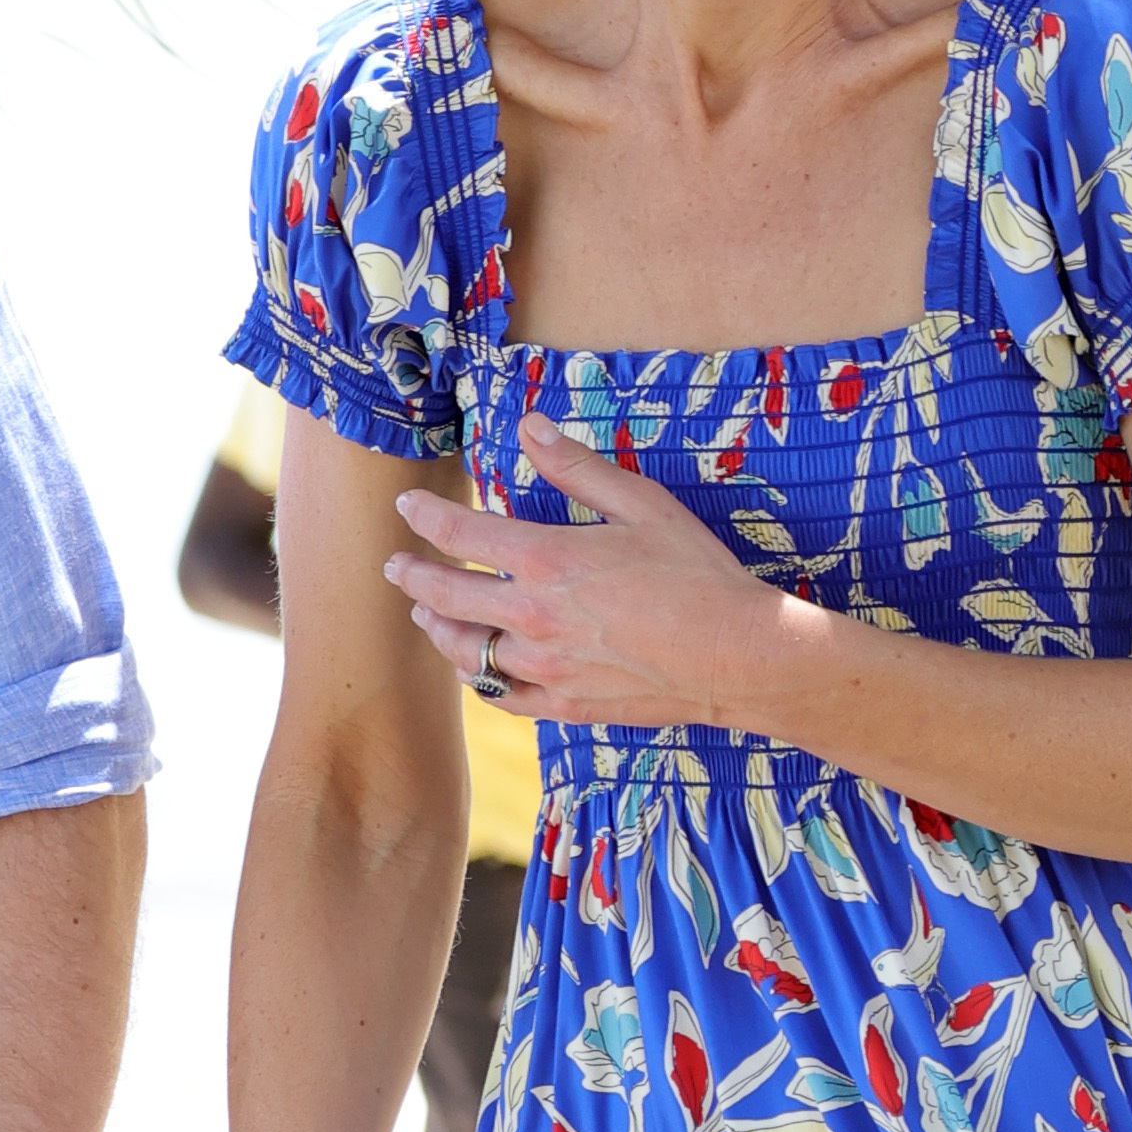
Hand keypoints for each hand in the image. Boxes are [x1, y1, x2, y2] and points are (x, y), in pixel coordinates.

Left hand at [389, 404, 782, 724]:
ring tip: (424, 613)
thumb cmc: (697, 574)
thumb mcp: (642, 504)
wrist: (734, 657)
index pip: (460, 534)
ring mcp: (544, 668)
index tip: (408, 506)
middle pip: (447, 596)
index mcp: (547, 561)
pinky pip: (501, 694)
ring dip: (437, 627)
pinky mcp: (563, 705)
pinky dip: (479, 677)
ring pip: (465, 651)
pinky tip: (474, 667)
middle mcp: (533, 618)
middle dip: (414, 576)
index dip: (426, 516)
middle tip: (396, 566)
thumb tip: (530, 425)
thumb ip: (578, 467)